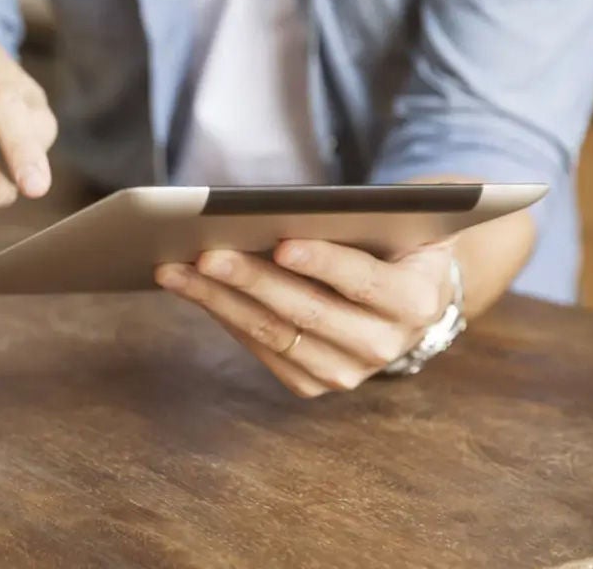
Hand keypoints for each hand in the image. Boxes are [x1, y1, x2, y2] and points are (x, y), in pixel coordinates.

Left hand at [155, 240, 454, 397]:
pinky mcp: (312, 384)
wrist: (409, 298)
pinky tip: (190, 288)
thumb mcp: (398, 225)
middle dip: (251, 280)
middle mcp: (385, 346)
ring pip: (273, 334)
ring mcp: (347, 373)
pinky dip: (222, 314)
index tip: (282, 244)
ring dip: (218, 300)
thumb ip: (360, 220)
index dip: (323, 262)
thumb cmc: (394, 245)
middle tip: (205, 253)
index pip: (365, 280)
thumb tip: (281, 209)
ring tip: (176, 269)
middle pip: (307, 311)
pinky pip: (259, 348)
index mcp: (417, 301)